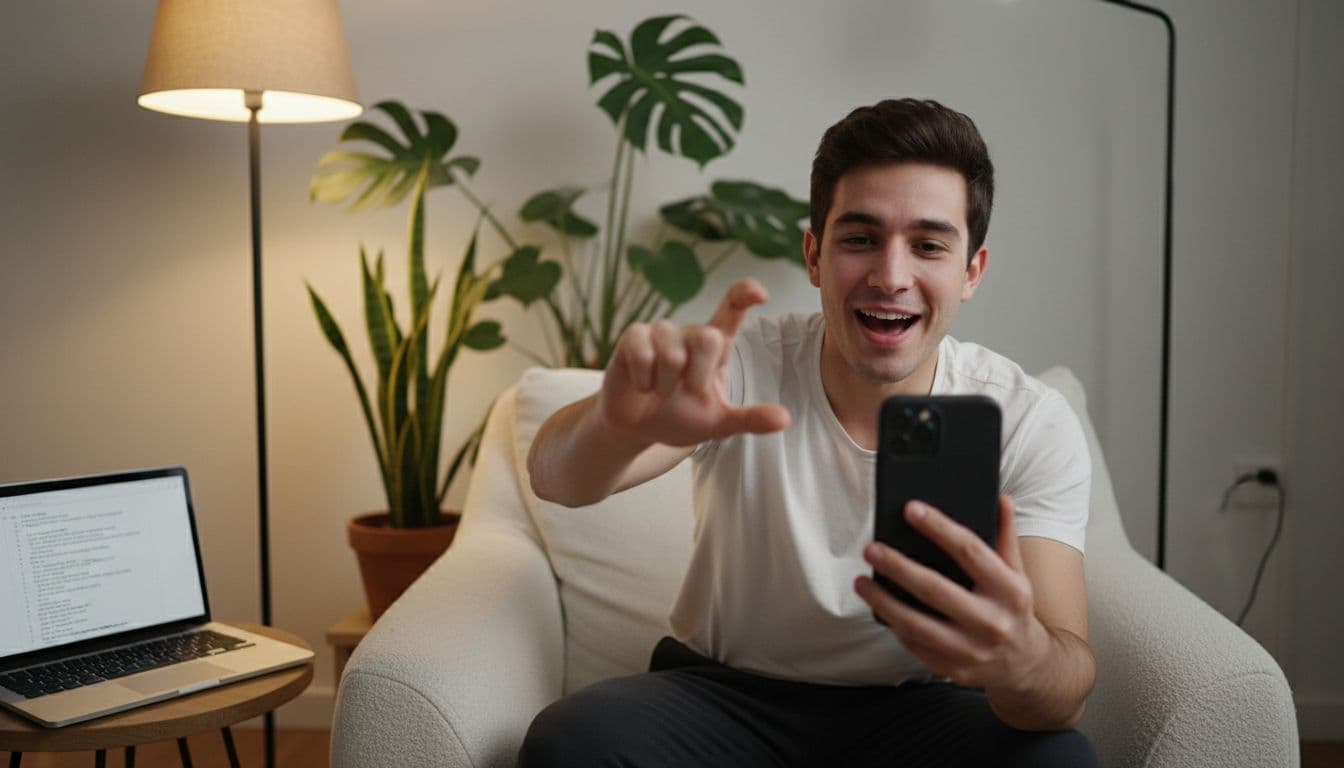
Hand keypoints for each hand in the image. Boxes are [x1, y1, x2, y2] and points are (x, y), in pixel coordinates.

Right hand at [599, 278, 790, 446]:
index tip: (760, 293)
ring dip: (667, 386)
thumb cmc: (681, 417)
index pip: (733, 308)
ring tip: (661, 391)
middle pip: (707, 338)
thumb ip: (750, 419)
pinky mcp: (633, 337)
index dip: (745, 295)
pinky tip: (642, 385)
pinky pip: (643, 354)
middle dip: (698, 377)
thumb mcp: (720, 423)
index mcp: (716, 346)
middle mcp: (690, 332)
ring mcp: (661, 332)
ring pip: (672, 354)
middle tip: (688, 393)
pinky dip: (645, 381)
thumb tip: (785, 420)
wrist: (639, 428)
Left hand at [854, 495, 1051, 691]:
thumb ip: (1006, 536)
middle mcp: (993, 621)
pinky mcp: (955, 670)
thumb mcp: (1017, 572)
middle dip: (898, 567)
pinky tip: (880, 607)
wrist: (1027, 665)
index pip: (970, 550)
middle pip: (935, 589)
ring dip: (883, 602)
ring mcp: (973, 650)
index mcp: (1010, 590)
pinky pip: (916, 646)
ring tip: (862, 582)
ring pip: (917, 624)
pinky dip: (895, 625)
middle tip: (871, 548)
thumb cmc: (1013, 609)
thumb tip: (1001, 498)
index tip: (911, 509)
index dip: (939, 527)